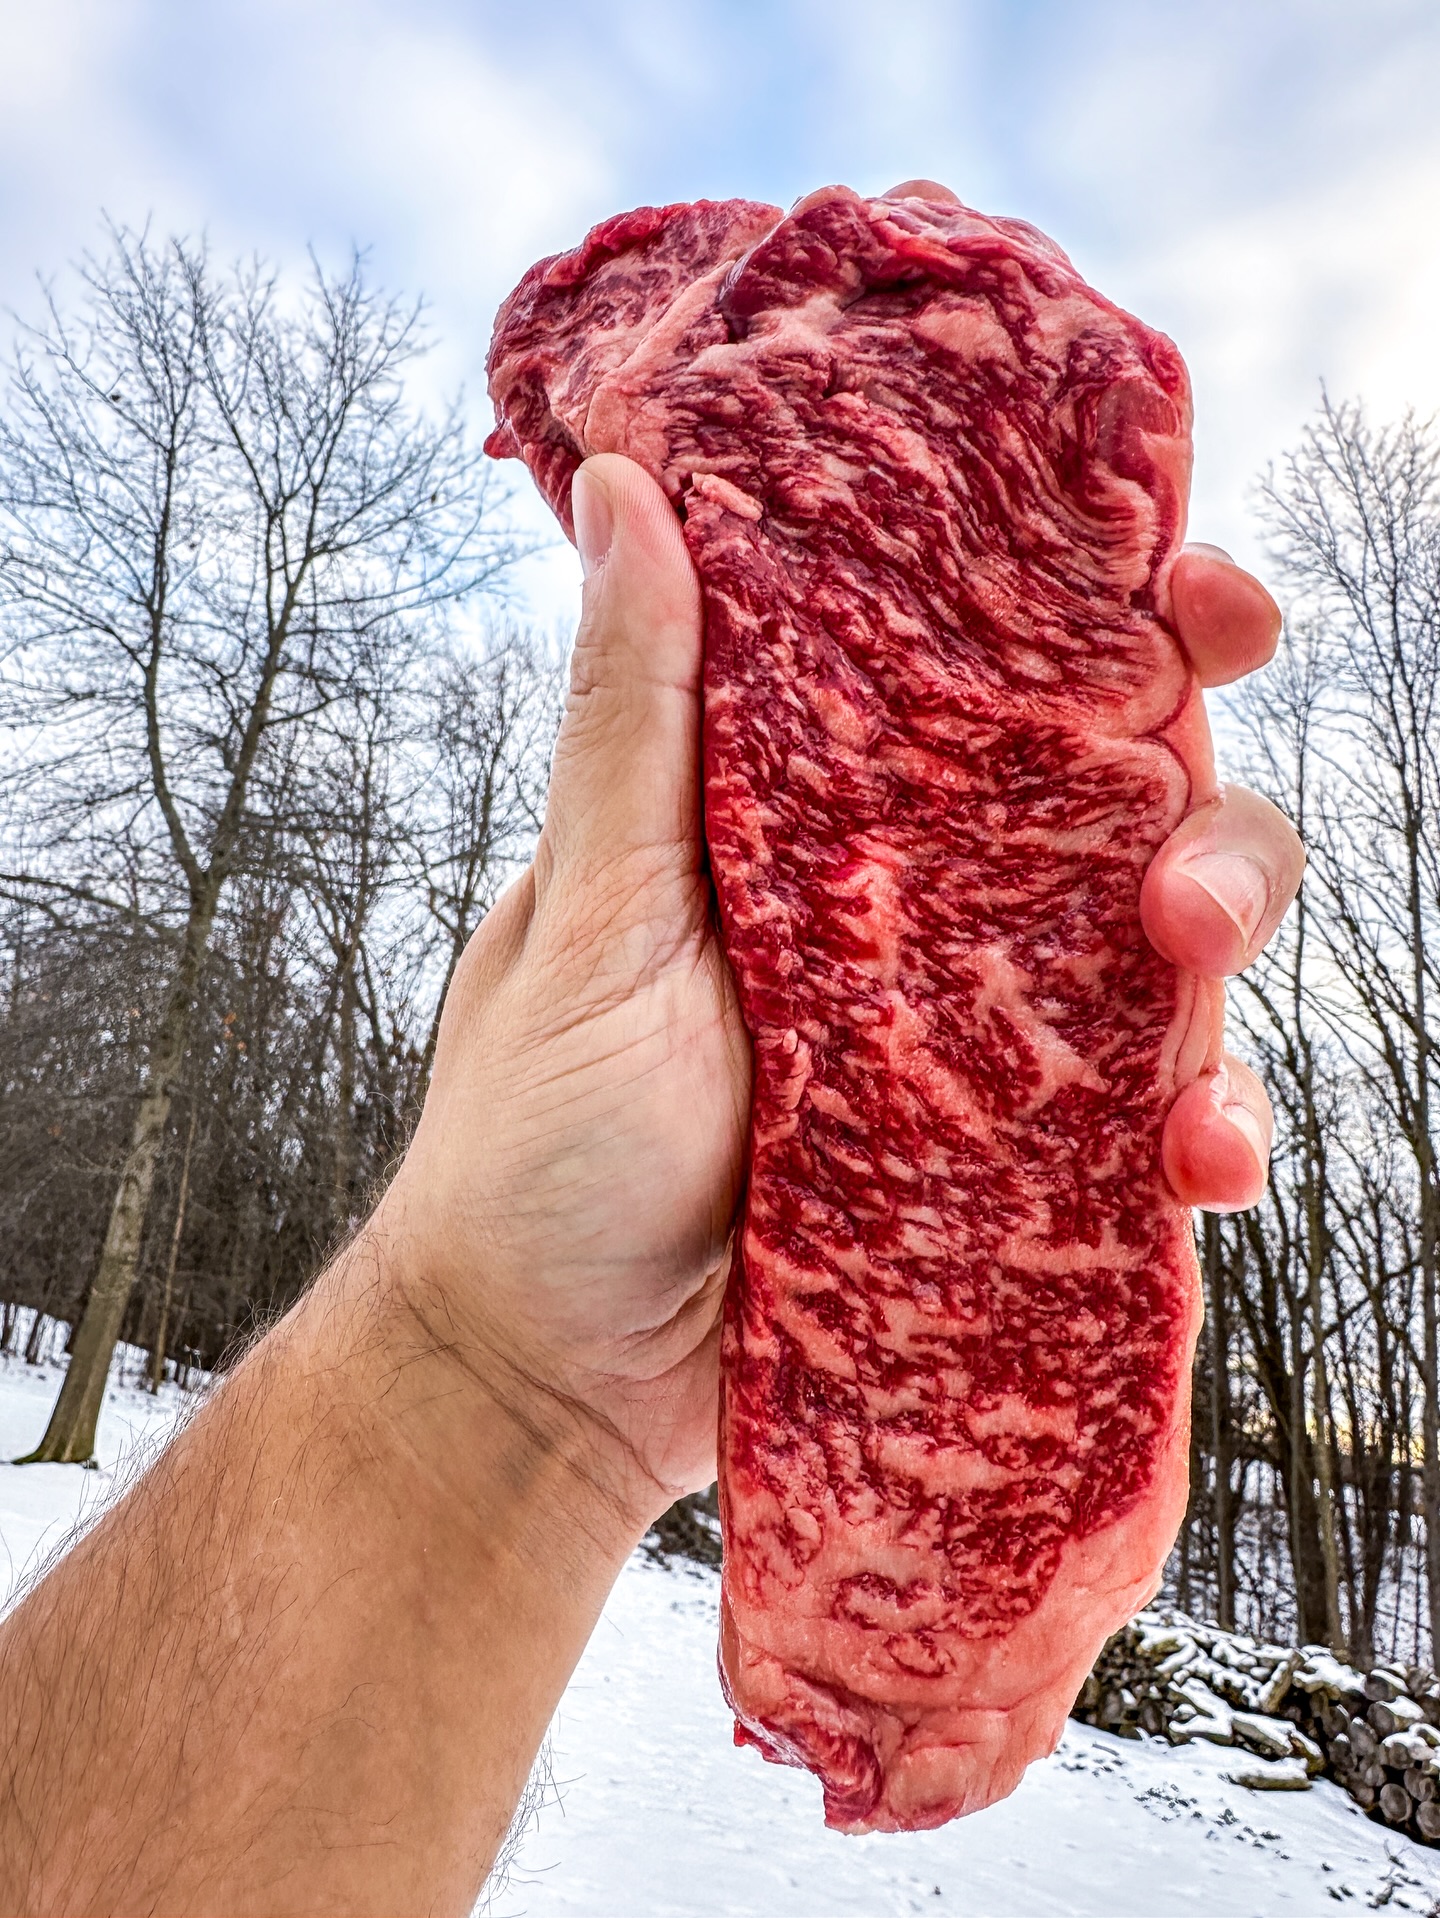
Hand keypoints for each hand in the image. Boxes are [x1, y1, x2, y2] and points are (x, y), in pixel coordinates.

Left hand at [380, 470, 1301, 1530]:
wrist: (541, 1375)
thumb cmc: (534, 1141)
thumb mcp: (586, 914)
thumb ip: (634, 718)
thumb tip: (622, 489)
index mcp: (831, 816)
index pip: (999, 683)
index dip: (1118, 624)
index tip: (1185, 594)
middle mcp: (925, 914)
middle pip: (1125, 820)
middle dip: (1210, 821)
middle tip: (1185, 885)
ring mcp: (976, 1049)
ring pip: (1163, 971)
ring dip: (1223, 970)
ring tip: (1191, 996)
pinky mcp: (1008, 1176)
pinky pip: (1141, 1136)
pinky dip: (1198, 1135)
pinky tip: (1195, 1164)